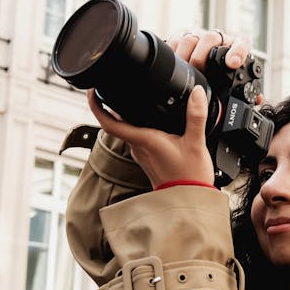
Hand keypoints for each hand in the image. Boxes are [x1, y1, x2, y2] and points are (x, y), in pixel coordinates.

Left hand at [86, 29, 251, 187]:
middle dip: (110, 106)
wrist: (189, 200)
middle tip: (108, 89)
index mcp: (144, 140)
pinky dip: (137, 126)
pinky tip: (149, 121)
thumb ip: (196, 115)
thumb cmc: (189, 177)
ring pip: (126, 131)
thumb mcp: (196, 143)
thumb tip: (196, 93)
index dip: (97, 106)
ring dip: (124, 116)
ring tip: (129, 99)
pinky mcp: (147, 159)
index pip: (109, 123)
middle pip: (115, 124)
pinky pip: (137, 138)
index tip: (93, 92)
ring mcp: (141, 154)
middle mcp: (138, 148)